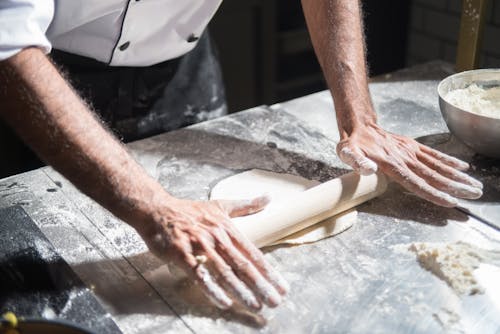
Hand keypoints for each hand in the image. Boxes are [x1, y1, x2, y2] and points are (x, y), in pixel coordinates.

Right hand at [137, 195, 288, 310]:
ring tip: (255, 305)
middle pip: (242, 264)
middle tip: (275, 301)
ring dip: (241, 290)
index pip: (253, 253)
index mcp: (227, 228)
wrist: (157, 209)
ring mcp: (199, 244)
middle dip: (261, 285)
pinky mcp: (181, 253)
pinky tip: (223, 302)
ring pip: (224, 271)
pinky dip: (211, 288)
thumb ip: (245, 206)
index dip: (268, 272)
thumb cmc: (188, 210)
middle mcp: (217, 237)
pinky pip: (199, 273)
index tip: (282, 287)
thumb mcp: (220, 205)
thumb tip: (268, 198)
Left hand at [336, 123, 482, 206]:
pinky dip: (450, 161)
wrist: (360, 125)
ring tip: (475, 185)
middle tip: (475, 194)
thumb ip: (357, 162)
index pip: (416, 183)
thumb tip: (368, 169)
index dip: (433, 193)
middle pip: (434, 176)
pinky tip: (463, 167)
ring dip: (458, 176)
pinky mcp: (412, 146)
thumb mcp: (347, 153)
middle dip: (455, 186)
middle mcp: (405, 158)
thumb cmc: (353, 144)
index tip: (450, 201)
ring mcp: (410, 152)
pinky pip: (434, 154)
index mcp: (391, 165)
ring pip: (438, 166)